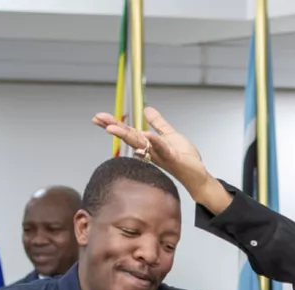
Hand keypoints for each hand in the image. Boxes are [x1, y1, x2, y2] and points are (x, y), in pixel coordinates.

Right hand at [92, 107, 210, 189]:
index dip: (114, 124)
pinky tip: (147, 134)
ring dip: (126, 135)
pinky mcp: (172, 158)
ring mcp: (160, 154)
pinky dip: (154, 142)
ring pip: (141, 143)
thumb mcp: (170, 135)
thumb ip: (158, 123)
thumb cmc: (185, 158)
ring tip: (111, 128)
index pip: (129, 131)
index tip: (99, 117)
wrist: (197, 175)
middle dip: (113, 127)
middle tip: (98, 119)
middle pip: (129, 137)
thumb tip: (147, 109)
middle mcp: (151, 150)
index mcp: (149, 143)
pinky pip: (162, 149)